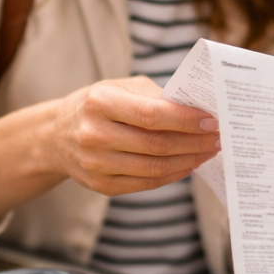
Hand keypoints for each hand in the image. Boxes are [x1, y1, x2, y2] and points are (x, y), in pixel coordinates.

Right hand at [51, 77, 220, 195]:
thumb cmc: (97, 105)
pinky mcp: (101, 185)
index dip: (186, 120)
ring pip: (155, 168)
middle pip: (157, 145)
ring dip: (189, 161)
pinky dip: (172, 175)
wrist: (55, 136)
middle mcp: (94, 135)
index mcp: (100, 103)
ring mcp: (96, 164)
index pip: (152, 115)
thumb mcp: (119, 88)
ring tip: (208, 152)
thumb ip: (154, 96)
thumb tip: (197, 110)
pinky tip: (188, 165)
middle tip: (218, 138)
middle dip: (194, 142)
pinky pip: (146, 183)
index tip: (212, 121)